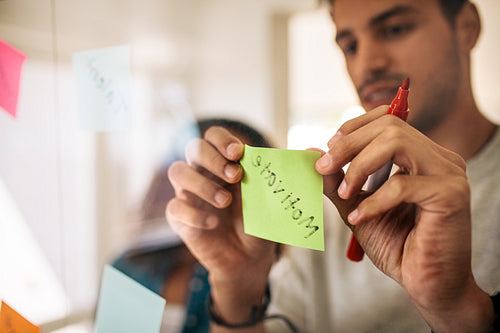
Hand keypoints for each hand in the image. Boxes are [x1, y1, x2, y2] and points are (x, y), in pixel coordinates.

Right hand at [166, 126, 275, 324]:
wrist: (250, 257)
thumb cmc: (262, 221)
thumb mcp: (276, 197)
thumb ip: (291, 175)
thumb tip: (312, 152)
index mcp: (224, 162)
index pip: (213, 136)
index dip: (222, 140)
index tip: (238, 153)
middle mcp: (203, 173)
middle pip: (192, 148)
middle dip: (213, 159)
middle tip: (236, 177)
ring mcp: (189, 194)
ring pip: (178, 172)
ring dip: (201, 183)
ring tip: (224, 201)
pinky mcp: (180, 218)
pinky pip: (174, 208)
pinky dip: (194, 213)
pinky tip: (213, 222)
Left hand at [316, 106, 493, 331]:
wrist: (427, 283)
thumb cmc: (398, 245)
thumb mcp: (357, 206)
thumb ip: (338, 180)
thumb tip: (312, 153)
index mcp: (421, 156)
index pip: (387, 119)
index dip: (353, 129)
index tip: (328, 151)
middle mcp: (438, 158)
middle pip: (390, 125)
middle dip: (349, 145)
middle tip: (323, 167)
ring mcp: (448, 173)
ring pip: (397, 142)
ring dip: (359, 166)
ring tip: (345, 194)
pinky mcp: (451, 195)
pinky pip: (402, 185)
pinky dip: (374, 201)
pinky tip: (362, 217)